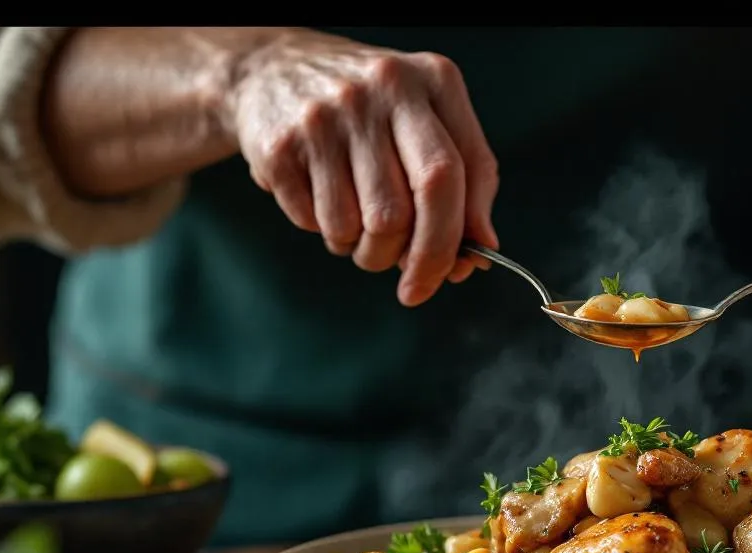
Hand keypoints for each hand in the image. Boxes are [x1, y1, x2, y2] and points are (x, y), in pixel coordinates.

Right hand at [226, 30, 498, 306]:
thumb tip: (477, 254)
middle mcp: (380, 90)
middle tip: (413, 285)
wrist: (273, 69)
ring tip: (362, 222)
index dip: (457, 238)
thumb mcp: (428, 123)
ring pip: (361, 228)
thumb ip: (466, 182)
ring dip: (366, 249)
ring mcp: (326, 117)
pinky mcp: (280, 146)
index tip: (454, 274)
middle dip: (416, 261)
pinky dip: (328, 231)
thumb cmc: (372, 110)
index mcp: (433, 80)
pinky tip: (325, 199)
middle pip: (406, 210)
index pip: (458, 173)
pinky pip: (315, 223)